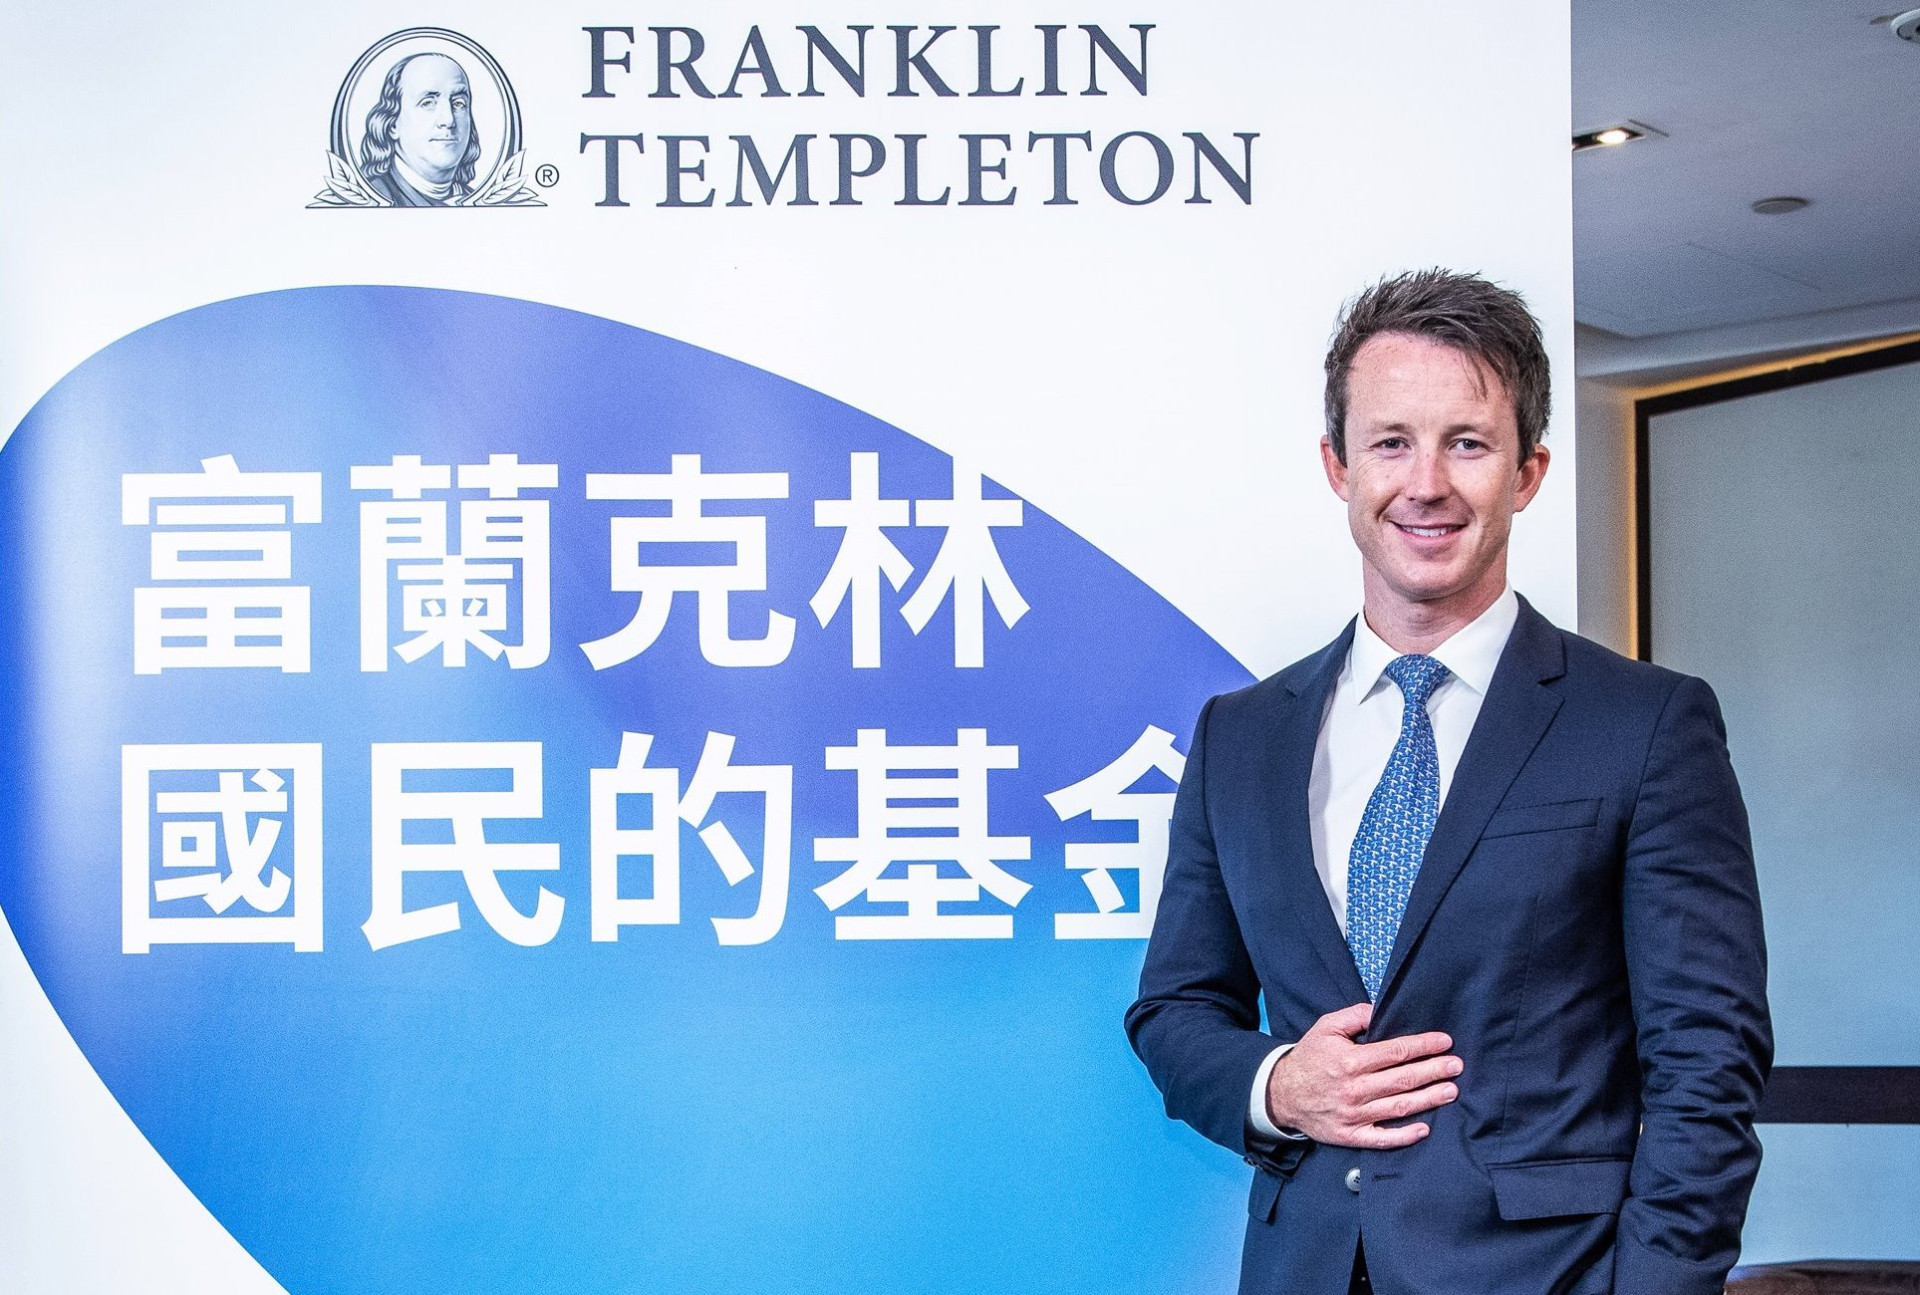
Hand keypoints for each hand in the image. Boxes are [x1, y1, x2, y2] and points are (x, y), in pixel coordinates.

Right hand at [1265, 1002, 1461, 1147]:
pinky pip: (1382, 1139)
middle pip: (1403, 1079)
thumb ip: (1355, 1015)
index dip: (1423, 1046)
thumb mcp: (1326, 1027)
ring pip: (1399, 1107)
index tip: (1445, 1041)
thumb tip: (1382, 1009)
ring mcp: (1353, 1115)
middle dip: (1434, 1071)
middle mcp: (1354, 1089)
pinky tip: (1424, 1128)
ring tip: (1451, 1091)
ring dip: (1429, 1099)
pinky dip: (1404, 1136)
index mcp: (1349, 1061)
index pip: (1395, 1052)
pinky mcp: (1350, 1135)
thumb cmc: (1308, 1058)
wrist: (1281, 1094)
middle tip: (1457, 1065)